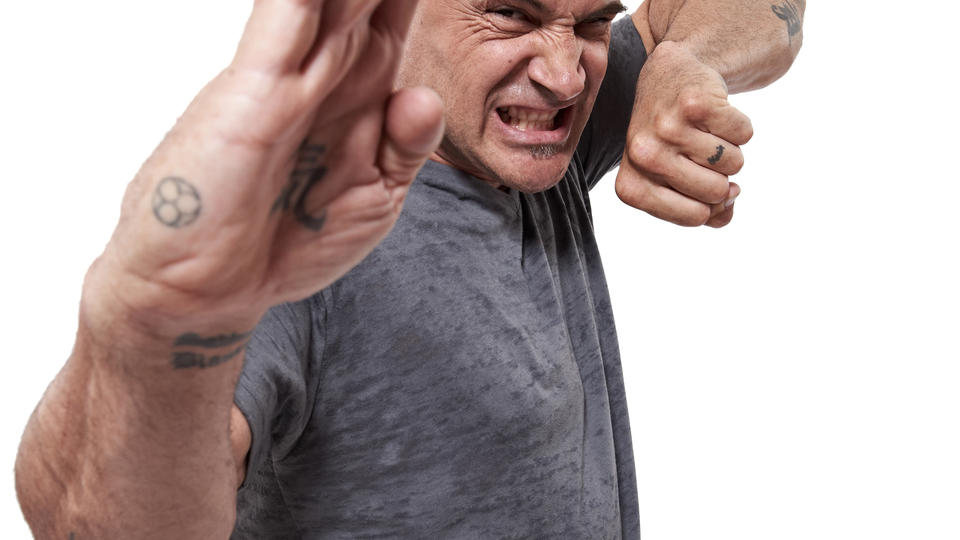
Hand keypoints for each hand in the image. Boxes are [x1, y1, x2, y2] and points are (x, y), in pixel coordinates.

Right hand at [90, 0, 442, 333]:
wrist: (206, 293)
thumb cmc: (283, 244)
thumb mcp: (371, 201)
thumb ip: (404, 148)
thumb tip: (424, 96)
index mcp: (356, 99)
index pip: (394, 20)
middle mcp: (325, 74)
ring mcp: (287, 75)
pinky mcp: (253, 88)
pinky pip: (288, 15)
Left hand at [615, 41, 752, 227]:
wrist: (669, 75)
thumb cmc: (671, 139)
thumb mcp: (672, 181)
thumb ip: (705, 209)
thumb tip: (730, 203)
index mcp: (631, 187)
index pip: (695, 216)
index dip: (710, 204)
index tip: (699, 180)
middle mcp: (643, 157)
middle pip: (716, 192)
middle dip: (723, 176)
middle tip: (702, 151)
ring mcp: (667, 127)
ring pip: (733, 163)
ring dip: (731, 149)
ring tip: (705, 131)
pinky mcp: (694, 102)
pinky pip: (744, 134)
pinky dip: (739, 126)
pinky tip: (714, 113)